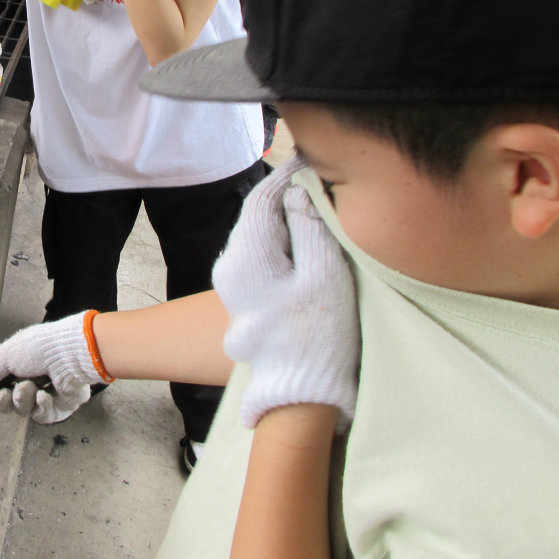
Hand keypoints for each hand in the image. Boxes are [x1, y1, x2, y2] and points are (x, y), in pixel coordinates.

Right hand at [0, 311, 109, 423]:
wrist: (70, 354)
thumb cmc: (40, 348)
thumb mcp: (4, 357)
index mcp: (18, 365)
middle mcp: (31, 380)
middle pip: (7, 404)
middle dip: (3, 401)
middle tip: (4, 395)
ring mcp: (46, 395)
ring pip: (23, 411)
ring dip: (22, 400)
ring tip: (29, 387)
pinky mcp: (60, 407)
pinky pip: (42, 416)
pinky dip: (41, 406)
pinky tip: (45, 394)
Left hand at [213, 157, 358, 431]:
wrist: (298, 396)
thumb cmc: (315, 335)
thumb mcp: (323, 273)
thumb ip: (310, 226)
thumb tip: (298, 191)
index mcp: (243, 256)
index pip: (261, 198)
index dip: (288, 176)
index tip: (314, 162)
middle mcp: (230, 268)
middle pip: (261, 217)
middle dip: (291, 201)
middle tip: (329, 191)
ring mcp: (235, 287)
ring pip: (265, 239)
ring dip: (292, 227)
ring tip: (328, 222)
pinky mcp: (247, 302)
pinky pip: (267, 261)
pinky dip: (289, 250)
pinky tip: (315, 256)